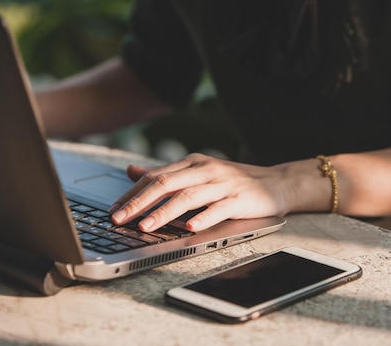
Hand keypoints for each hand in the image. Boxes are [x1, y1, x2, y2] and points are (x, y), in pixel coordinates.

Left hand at [109, 153, 304, 232]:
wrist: (276, 182)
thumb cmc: (232, 181)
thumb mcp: (198, 172)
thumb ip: (166, 173)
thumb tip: (132, 172)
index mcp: (193, 162)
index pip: (156, 176)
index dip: (132, 193)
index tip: (113, 210)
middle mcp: (205, 170)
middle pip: (167, 183)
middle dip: (140, 202)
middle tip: (119, 218)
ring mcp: (223, 184)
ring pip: (188, 196)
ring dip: (164, 212)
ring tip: (145, 226)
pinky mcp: (240, 199)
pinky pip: (219, 209)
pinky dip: (203, 218)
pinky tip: (189, 228)